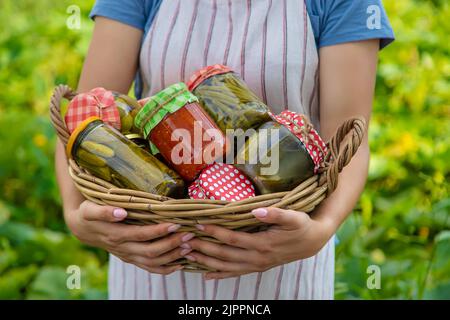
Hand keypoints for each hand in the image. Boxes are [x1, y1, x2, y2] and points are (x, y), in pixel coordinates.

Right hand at [66, 200, 194, 274]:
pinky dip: (166, 268)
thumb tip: (121, 212)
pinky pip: (150, 268)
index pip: (141, 235)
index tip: (175, 224)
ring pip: (153, 263)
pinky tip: (180, 263)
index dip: (159, 231)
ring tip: (189, 247)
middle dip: (172, 244)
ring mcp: (128, 256)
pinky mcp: (132, 259)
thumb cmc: (88, 213)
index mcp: (115, 235)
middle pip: (151, 251)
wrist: (83, 228)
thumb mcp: (90, 209)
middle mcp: (123, 249)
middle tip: (189, 235)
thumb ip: (104, 211)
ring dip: (172, 257)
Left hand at [183, 207, 334, 279]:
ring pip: (226, 266)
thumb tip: (257, 211)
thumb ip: (276, 214)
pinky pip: (235, 273)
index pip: (232, 238)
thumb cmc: (301, 225)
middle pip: (224, 254)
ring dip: (205, 261)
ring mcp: (256, 265)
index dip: (214, 231)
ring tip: (187, 255)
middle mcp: (257, 258)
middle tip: (183, 240)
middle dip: (202, 248)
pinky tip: (207, 275)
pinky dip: (220, 274)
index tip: (198, 223)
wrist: (312, 242)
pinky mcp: (257, 267)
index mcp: (262, 244)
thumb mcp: (293, 216)